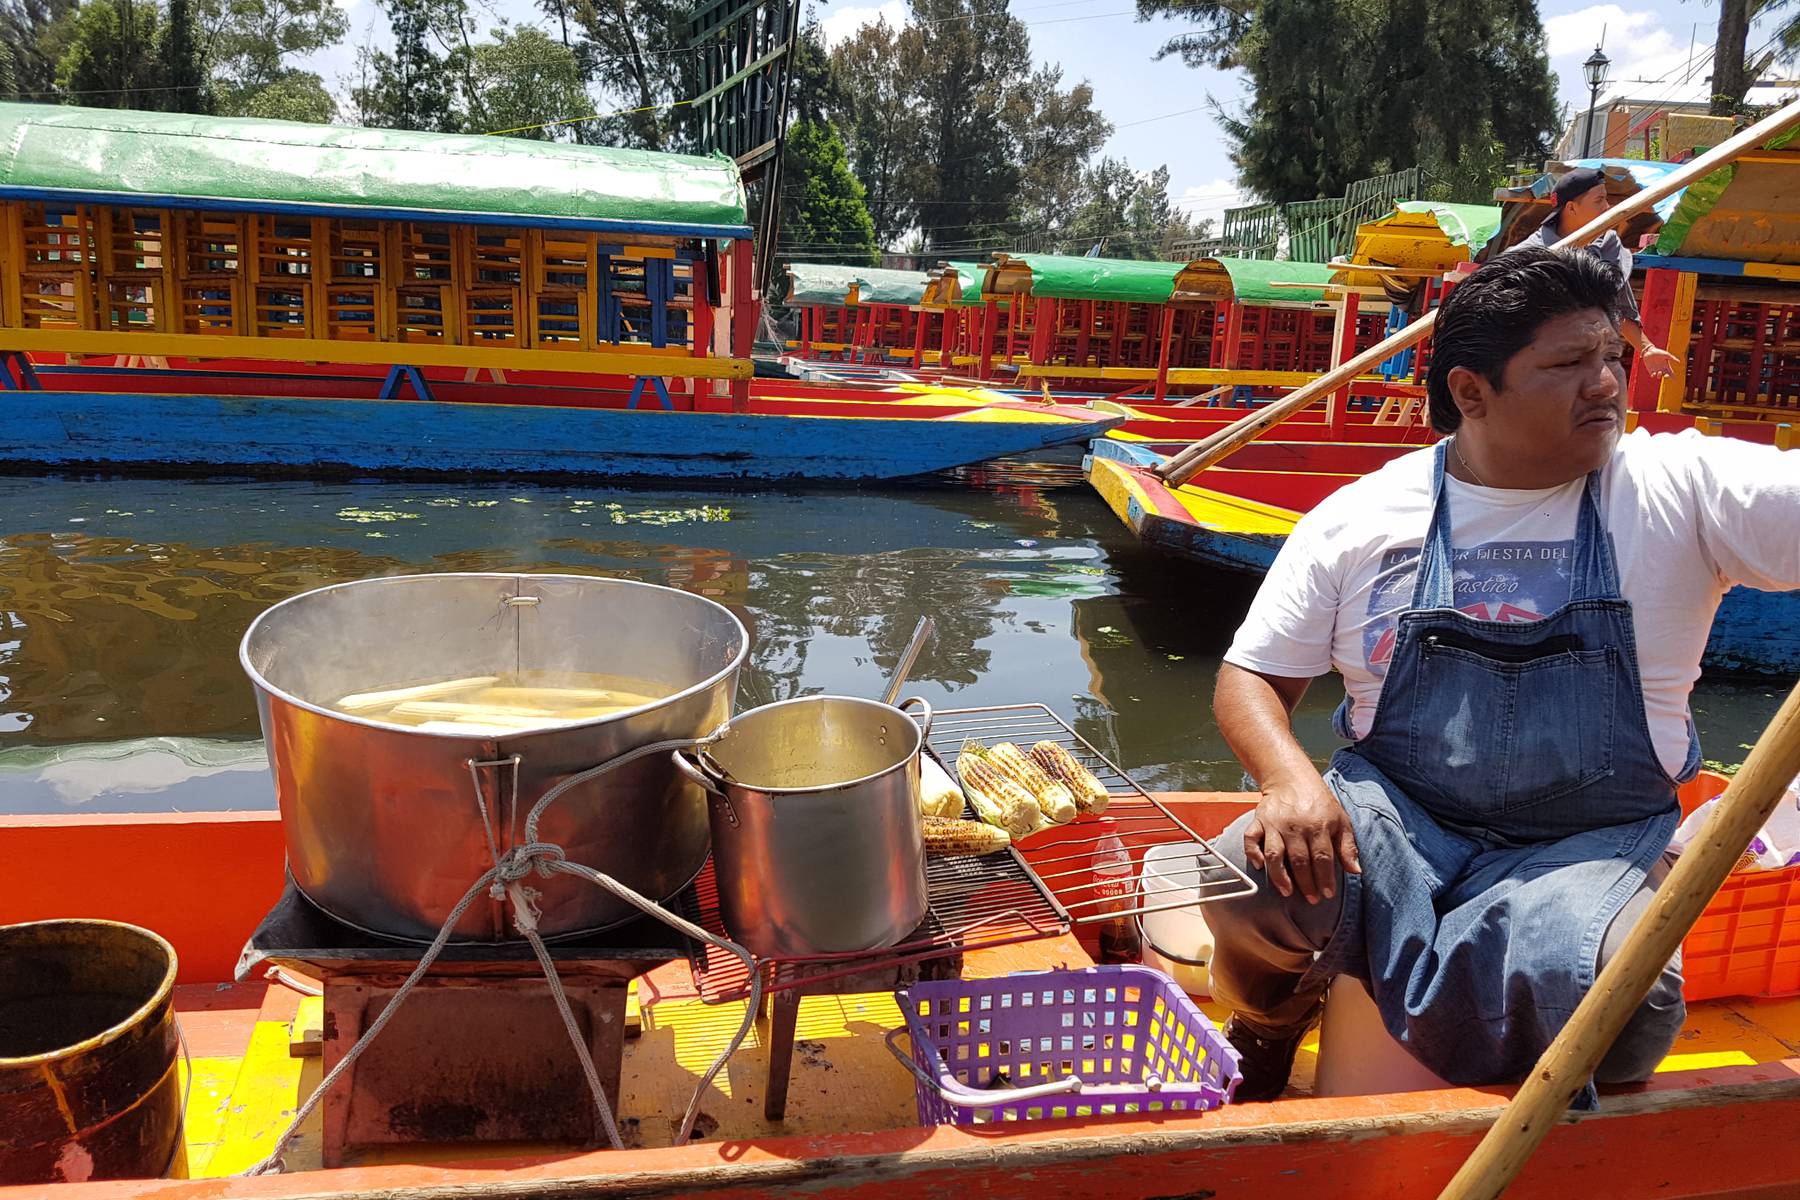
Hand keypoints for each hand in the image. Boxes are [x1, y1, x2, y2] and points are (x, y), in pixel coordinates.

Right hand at [1244, 773, 1360, 904]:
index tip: (1327, 894)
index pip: (1322, 858)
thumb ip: (1347, 846)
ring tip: (1287, 892)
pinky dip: (1252, 854)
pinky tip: (1260, 867)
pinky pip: (1250, 839)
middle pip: (1299, 860)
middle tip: (1311, 899)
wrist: (1291, 777)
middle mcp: (1295, 826)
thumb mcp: (1340, 820)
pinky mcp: (1258, 820)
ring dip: (1280, 876)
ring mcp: (1274, 823)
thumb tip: (1356, 871)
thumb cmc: (1319, 802)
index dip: (1325, 879)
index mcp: (1319, 825)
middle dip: (1306, 884)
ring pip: (1274, 855)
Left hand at [1638, 344, 1678, 380]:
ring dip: (1659, 375)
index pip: (1670, 372)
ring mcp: (1656, 370)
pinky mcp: (1650, 370)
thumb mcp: (1666, 355)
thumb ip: (1672, 358)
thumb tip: (1679, 362)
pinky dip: (1653, 376)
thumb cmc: (1659, 352)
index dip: (1673, 376)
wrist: (1649, 351)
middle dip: (1666, 377)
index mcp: (1666, 366)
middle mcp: (1661, 369)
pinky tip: (1654, 373)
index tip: (1674, 379)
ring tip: (1659, 372)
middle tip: (1666, 376)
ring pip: (1659, 376)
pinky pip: (1652, 376)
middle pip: (1665, 375)